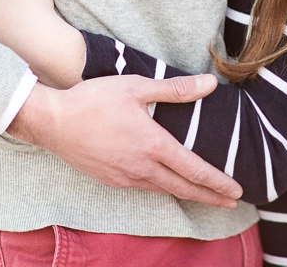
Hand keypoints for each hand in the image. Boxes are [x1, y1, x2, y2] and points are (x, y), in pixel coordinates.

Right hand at [10, 75, 243, 208]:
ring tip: (206, 196)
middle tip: (231, 202)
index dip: (218, 182)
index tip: (236, 191)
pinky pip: (144, 187)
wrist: (50, 121)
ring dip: (187, 194)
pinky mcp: (110, 179)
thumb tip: (210, 84)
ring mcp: (124, 176)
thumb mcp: (138, 87)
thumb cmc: (94, 100)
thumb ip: (176, 89)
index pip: (195, 170)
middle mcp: (141, 167)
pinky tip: (168, 185)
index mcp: (153, 145)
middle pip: (183, 187)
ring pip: (163, 189)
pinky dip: (163, 189)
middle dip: (210, 196)